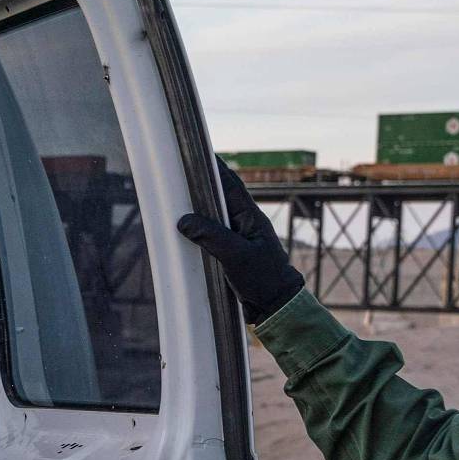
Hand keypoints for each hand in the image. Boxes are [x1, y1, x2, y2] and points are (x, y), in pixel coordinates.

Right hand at [175, 159, 304, 324]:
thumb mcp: (236, 256)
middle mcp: (245, 224)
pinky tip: (188, 230)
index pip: (231, 186)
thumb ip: (211, 236)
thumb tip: (184, 221)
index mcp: (251, 218)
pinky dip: (200, 229)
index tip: (202, 153)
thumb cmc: (265, 280)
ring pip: (215, 217)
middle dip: (203, 184)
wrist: (278, 306)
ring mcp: (239, 239)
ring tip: (181, 196)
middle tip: (184, 172)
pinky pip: (212, 235)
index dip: (216, 168)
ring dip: (200, 208)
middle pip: (221, 198)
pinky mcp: (233, 254)